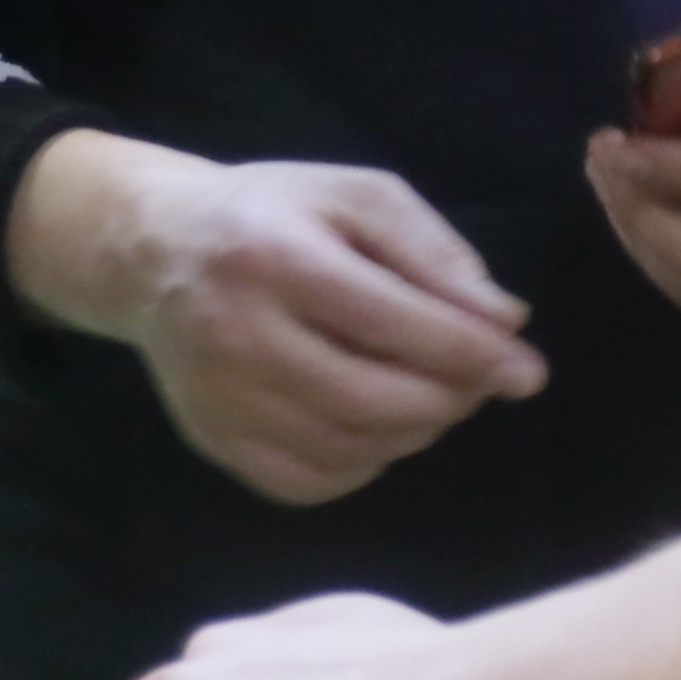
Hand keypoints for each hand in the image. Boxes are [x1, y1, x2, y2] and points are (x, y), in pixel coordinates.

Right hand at [9, 135, 543, 507]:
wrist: (153, 252)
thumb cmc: (274, 213)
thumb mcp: (357, 197)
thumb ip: (435, 254)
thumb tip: (506, 323)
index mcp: (276, 256)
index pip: (395, 322)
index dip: (475, 354)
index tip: (527, 371)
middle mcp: (237, 333)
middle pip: (374, 399)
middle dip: (450, 401)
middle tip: (478, 384)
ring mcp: (217, 397)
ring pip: (348, 448)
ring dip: (415, 432)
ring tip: (431, 395)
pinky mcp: (212, 440)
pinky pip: (310, 482)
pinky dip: (364, 463)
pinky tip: (376, 424)